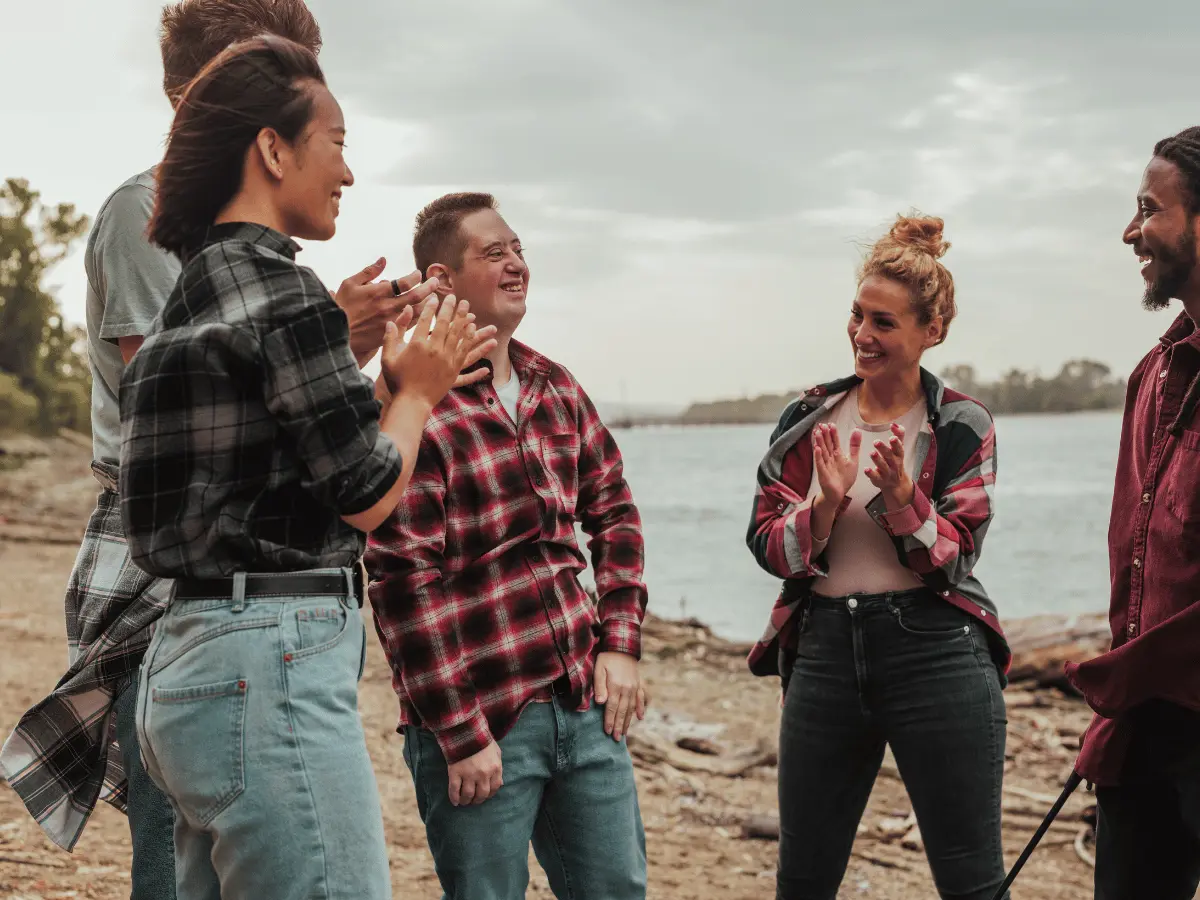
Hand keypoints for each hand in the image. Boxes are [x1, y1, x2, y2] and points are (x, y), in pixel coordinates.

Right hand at [333, 259, 439, 365]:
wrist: (337, 334)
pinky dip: (420, 318)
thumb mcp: (350, 284)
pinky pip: (411, 325)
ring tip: (435, 297)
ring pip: (417, 312)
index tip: (419, 274)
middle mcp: (387, 307)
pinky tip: (426, 314)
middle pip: (416, 296)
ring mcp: (391, 321)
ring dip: (428, 303)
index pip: (404, 282)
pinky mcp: (391, 333)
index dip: (415, 277)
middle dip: (429, 287)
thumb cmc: (342, 307)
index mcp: (379, 292)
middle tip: (436, 282)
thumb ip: (369, 271)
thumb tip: (384, 259)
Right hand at [379, 295, 497, 406]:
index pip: (426, 320)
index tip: (435, 297)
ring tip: (469, 309)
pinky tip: (473, 331)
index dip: (431, 307)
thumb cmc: (397, 381)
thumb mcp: (388, 358)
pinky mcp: (454, 370)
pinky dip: (469, 339)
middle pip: (444, 324)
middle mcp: (434, 350)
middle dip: (450, 308)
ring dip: (464, 320)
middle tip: (455, 298)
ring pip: (458, 335)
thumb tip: (390, 320)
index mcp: (417, 345)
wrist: (412, 403)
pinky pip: (465, 351)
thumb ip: (390, 337)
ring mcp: (446, 360)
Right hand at [447, 740, 502, 805]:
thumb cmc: (483, 740)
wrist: (466, 730)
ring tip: (463, 802)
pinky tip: (454, 802)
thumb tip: (500, 784)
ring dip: (466, 801)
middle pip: (481, 794)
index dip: (489, 795)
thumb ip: (498, 768)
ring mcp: (468, 774)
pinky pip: (454, 790)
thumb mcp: (496, 752)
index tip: (484, 796)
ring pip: (468, 794)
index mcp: (495, 768)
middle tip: (473, 801)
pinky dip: (454, 798)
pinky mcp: (455, 772)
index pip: (494, 788)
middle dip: (477, 800)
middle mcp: (483, 774)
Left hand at [594, 651, 647, 740]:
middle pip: (622, 711)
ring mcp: (634, 687)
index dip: (609, 720)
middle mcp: (627, 689)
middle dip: (618, 725)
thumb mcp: (599, 669)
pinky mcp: (638, 684)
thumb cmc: (607, 657)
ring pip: (631, 707)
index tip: (607, 731)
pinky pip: (641, 698)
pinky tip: (640, 717)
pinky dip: (641, 708)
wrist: (622, 645)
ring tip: (624, 732)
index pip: (612, 707)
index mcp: (616, 686)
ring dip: (628, 721)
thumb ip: (599, 686)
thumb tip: (600, 702)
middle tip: (615, 738)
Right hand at [812, 423, 861, 505]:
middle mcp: (830, 458)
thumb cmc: (845, 478)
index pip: (834, 441)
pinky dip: (818, 456)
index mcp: (837, 454)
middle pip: (827, 444)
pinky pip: (820, 463)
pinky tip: (817, 448)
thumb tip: (857, 430)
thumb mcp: (853, 460)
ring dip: (820, 442)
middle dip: (824, 434)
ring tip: (818, 433)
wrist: (839, 493)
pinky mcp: (823, 473)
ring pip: (822, 451)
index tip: (831, 424)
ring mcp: (825, 465)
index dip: (833, 433)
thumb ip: (854, 445)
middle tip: (821, 425)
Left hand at [865, 423, 914, 509]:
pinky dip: (871, 474)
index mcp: (898, 455)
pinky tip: (866, 469)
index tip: (892, 437)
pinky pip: (875, 477)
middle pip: (890, 456)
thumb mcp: (899, 449)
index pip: (899, 449)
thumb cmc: (895, 461)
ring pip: (883, 466)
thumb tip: (894, 424)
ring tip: (872, 453)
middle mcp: (894, 464)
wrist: (896, 483)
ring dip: (877, 460)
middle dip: (884, 449)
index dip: (896, 443)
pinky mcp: (879, 480)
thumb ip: (898, 436)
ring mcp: (887, 473)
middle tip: (876, 442)